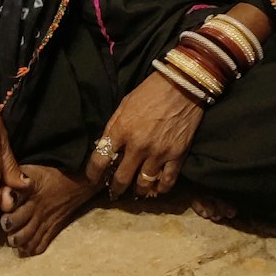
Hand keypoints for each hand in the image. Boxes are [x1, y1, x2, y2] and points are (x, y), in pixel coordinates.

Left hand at [85, 71, 202, 199]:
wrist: (183, 83)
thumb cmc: (151, 90)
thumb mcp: (125, 103)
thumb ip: (113, 126)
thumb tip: (103, 145)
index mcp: (122, 129)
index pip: (100, 160)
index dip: (93, 173)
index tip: (93, 178)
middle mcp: (139, 145)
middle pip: (121, 178)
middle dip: (115, 188)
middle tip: (114, 192)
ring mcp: (159, 152)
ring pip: (144, 184)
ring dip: (137, 191)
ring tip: (135, 191)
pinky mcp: (177, 155)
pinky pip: (167, 182)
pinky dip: (160, 189)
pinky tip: (156, 189)